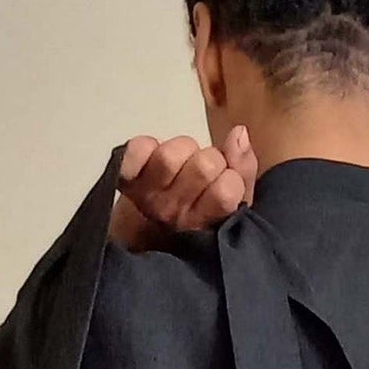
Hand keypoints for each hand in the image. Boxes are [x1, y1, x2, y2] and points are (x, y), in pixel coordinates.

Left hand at [109, 129, 258, 247]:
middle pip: (203, 166)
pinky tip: (149, 156)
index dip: (230, 175)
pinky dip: (143, 146)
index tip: (224, 181)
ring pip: (171, 156)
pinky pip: (136, 151)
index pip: (227, 190)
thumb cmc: (194, 212)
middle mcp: (175, 214)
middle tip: (200, 173)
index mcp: (206, 223)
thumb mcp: (232, 202)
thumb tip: (239, 133)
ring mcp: (148, 196)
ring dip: (181, 150)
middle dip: (209, 159)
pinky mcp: (124, 179)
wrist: (138, 235)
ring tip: (178, 164)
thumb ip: (243, 170)